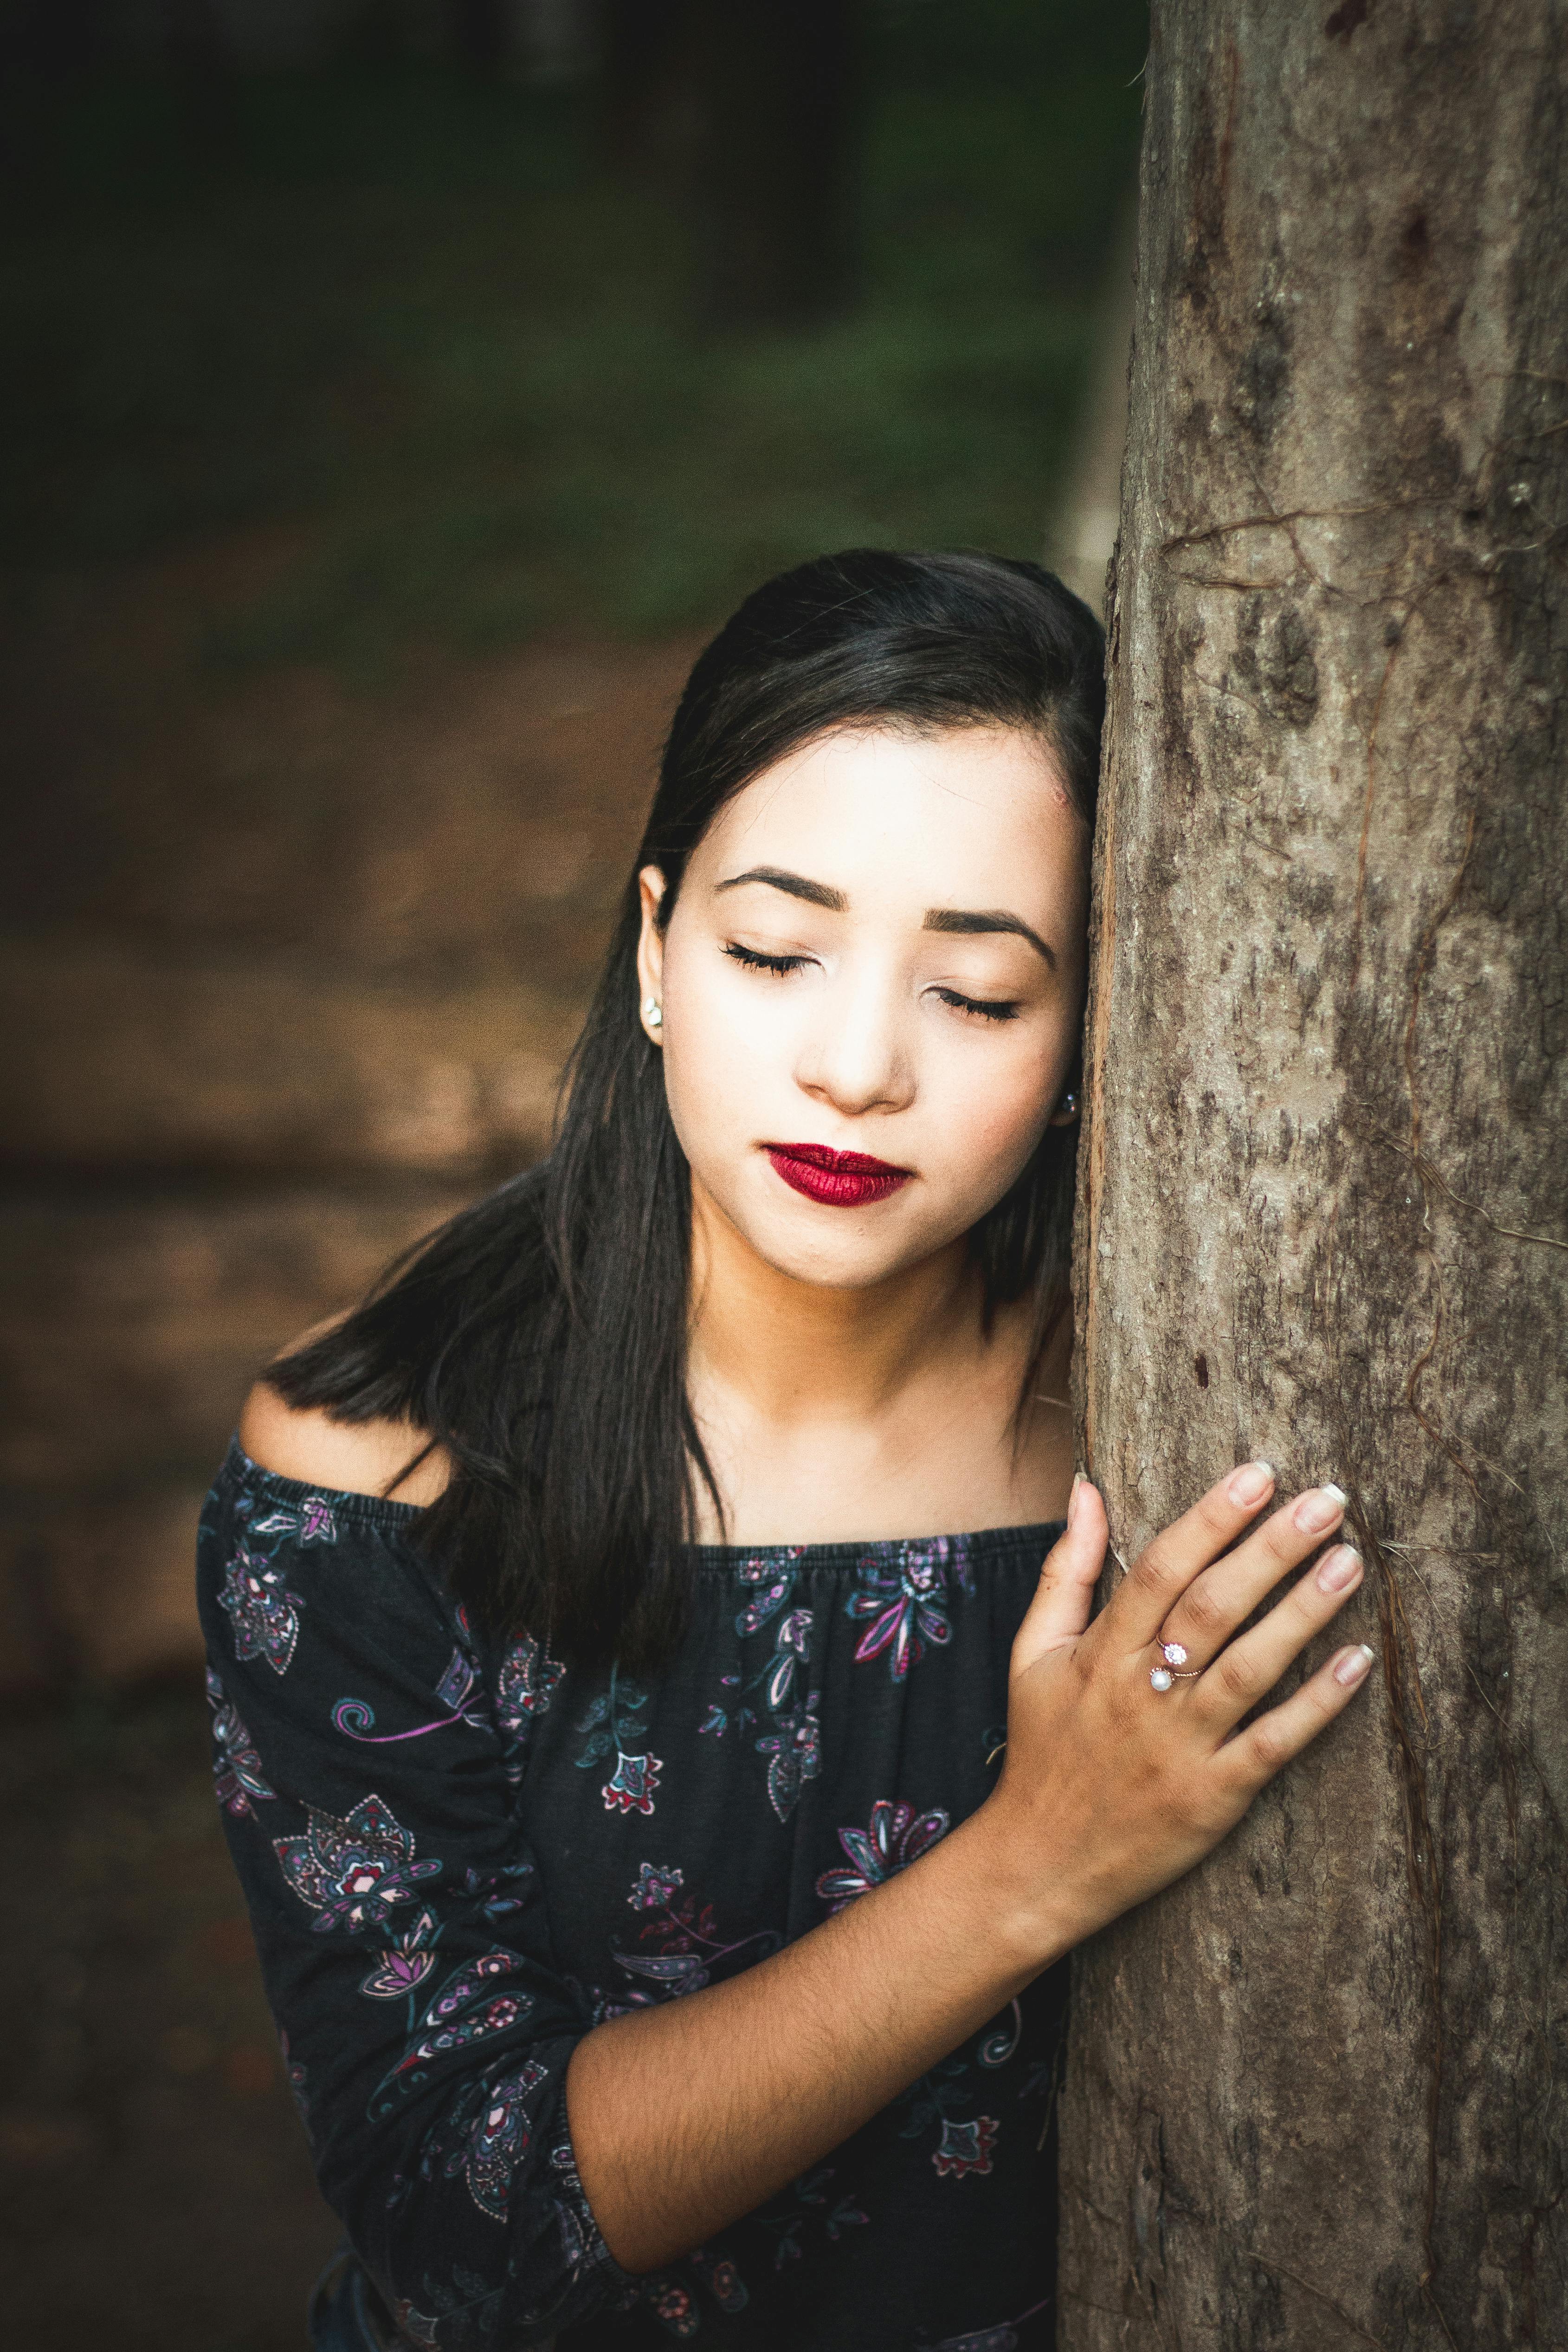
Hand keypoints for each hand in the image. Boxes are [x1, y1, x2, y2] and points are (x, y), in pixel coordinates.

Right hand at [980, 1465, 1372, 1957]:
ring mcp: (1179, 1748)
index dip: (1212, 1518)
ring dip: (1303, 1612)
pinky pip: (1272, 1745)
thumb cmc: (1044, 1748)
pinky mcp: (1212, 1798)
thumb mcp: (1032, 1653)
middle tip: (1328, 1502)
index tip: (1259, 1474)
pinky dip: (1316, 1704)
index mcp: (1099, 1654)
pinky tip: (1356, 1661)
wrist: (1038, 1862)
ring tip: (1350, 1562)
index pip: (1161, 1569)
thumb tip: (1086, 1489)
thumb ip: (1065, 1570)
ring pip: (1249, 1668)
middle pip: (1212, 1607)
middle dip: (1272, 1548)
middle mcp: (1140, 1694)